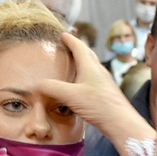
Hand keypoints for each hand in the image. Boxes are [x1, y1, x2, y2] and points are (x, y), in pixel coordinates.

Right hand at [37, 33, 155, 155]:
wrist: (121, 122)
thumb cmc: (98, 105)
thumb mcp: (71, 96)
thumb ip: (53, 88)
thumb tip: (35, 84)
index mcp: (90, 66)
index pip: (79, 47)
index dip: (70, 39)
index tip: (63, 34)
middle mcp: (99, 70)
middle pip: (88, 54)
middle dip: (77, 47)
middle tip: (68, 45)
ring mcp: (104, 81)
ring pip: (92, 66)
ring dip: (83, 61)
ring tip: (73, 63)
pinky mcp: (106, 92)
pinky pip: (94, 77)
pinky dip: (86, 74)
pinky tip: (82, 84)